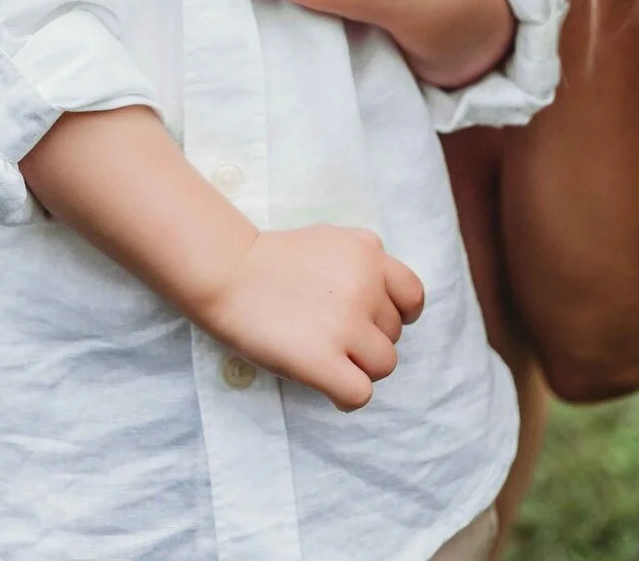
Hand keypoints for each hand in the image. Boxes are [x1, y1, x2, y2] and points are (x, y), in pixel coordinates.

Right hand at [186, 225, 425, 412]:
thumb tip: (386, 301)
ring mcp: (346, 324)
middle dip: (369, 340)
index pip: (412, 295)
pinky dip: (347, 396)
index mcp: (368, 252)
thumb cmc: (269, 261)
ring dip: (360, 368)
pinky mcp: (324, 360)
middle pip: (395, 334)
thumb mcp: (327, 241)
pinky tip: (328, 388)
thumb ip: (361, 264)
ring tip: (327, 359)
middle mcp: (366, 285)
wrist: (226, 274)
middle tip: (331, 336)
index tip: (374, 323)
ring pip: (384, 365)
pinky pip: (360, 393)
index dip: (398, 314)